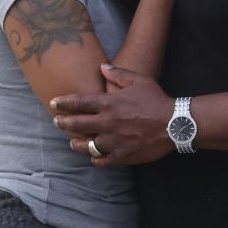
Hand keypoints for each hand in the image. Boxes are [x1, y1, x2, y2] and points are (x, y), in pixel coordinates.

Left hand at [50, 65, 174, 167]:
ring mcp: (113, 141)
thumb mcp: (138, 80)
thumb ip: (117, 73)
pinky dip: (96, 159)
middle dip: (63, 123)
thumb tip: (102, 66)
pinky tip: (94, 157)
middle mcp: (107, 123)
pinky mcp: (122, 156)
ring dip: (77, 143)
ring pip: (86, 146)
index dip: (63, 103)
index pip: (79, 103)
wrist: (174, 124)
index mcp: (109, 104)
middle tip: (56, 122)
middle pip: (77, 124)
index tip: (53, 103)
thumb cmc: (155, 99)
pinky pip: (101, 161)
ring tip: (73, 142)